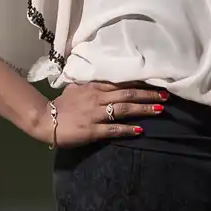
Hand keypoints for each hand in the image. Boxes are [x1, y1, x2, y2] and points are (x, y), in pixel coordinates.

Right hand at [38, 79, 169, 146]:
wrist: (45, 120)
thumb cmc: (61, 105)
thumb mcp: (75, 88)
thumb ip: (90, 85)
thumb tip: (102, 81)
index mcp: (94, 88)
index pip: (121, 83)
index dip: (140, 83)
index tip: (157, 82)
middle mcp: (97, 98)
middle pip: (127, 95)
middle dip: (148, 95)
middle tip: (166, 95)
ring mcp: (95, 114)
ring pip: (123, 109)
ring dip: (143, 109)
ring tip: (160, 109)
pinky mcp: (92, 130)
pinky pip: (113, 129)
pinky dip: (127, 129)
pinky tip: (140, 130)